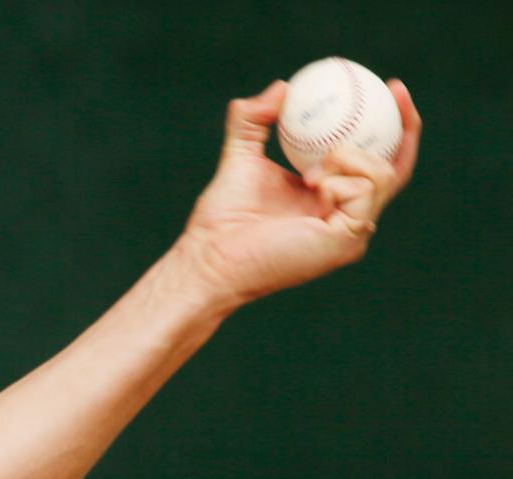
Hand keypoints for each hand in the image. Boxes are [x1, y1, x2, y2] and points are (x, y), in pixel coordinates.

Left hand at [174, 77, 420, 309]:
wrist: (209, 258)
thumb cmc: (221, 220)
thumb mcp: (240, 157)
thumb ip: (252, 122)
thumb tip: (280, 86)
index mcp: (331, 198)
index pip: (376, 160)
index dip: (392, 124)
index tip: (390, 87)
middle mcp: (349, 217)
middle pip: (396, 166)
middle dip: (405, 124)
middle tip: (394, 88)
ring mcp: (351, 233)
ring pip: (381, 174)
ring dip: (348, 157)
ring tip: (309, 172)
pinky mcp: (347, 241)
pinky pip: (362, 191)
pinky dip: (337, 180)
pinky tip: (311, 184)